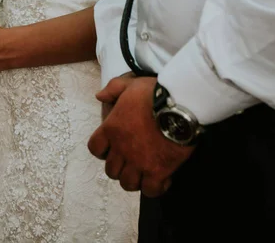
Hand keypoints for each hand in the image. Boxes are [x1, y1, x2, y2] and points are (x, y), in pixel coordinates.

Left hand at [88, 75, 194, 196]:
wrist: (180, 104)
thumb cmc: (154, 94)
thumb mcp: (130, 84)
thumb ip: (113, 89)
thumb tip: (100, 96)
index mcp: (111, 129)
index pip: (94, 148)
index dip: (102, 151)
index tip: (112, 148)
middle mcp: (121, 149)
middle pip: (111, 170)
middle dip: (120, 167)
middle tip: (132, 161)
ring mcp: (139, 162)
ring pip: (128, 183)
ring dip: (135, 179)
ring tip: (145, 171)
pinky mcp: (158, 171)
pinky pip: (150, 190)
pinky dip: (155, 187)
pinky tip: (162, 178)